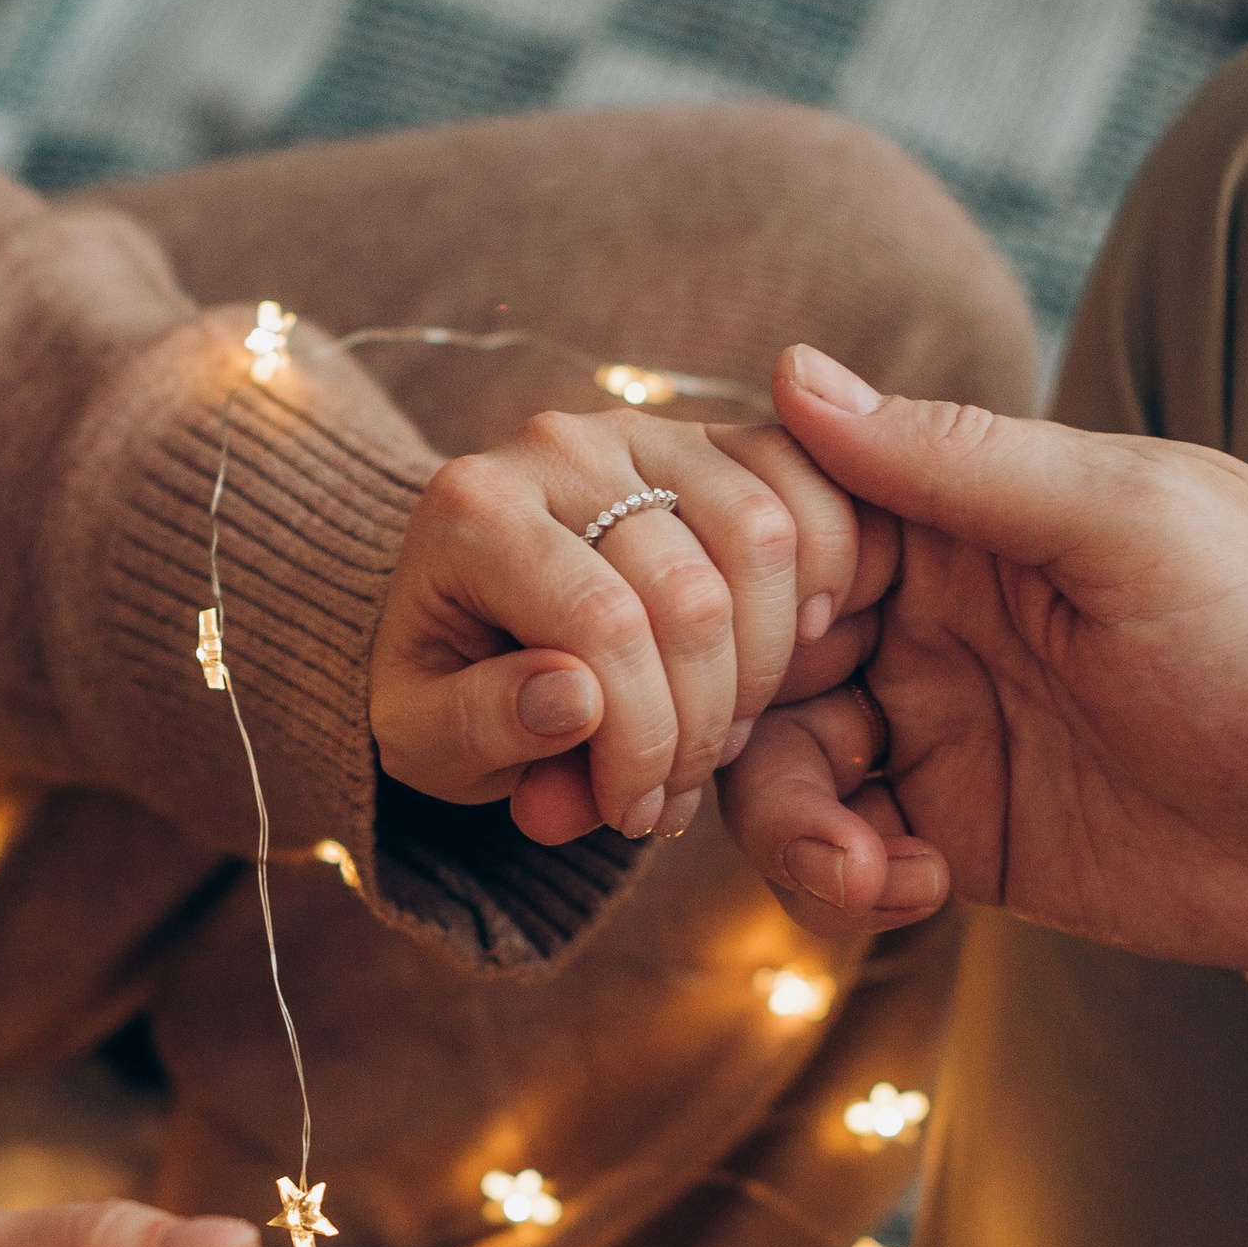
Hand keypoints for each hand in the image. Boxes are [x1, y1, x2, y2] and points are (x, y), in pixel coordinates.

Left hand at [370, 407, 895, 847]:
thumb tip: (575, 701)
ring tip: (718, 737)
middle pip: (691, 593)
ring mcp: (641, 433)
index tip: (631, 813)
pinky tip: (793, 646)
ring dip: (764, 666)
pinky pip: (803, 481)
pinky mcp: (708, 437)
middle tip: (674, 795)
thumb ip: (478, 724)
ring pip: (760, 536)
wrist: (462, 611)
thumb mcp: (422, 736)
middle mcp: (558, 448)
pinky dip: (825, 567)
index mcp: (472, 512)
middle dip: (701, 725)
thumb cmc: (446, 685)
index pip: (602, 626)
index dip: (641, 740)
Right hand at [720, 348, 1247, 976]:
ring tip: (870, 870)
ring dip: (789, 824)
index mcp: (960, 513)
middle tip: (773, 774)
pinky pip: (837, 855)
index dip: (740, 578)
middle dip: (732, 719)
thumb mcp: (1128, 526)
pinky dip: (842, 879)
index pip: (783, 514)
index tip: (765, 639)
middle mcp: (928, 615)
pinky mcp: (956, 835)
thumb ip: (959, 459)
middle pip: (752, 653)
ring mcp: (937, 728)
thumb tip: (792, 372)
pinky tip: (921, 890)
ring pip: (773, 766)